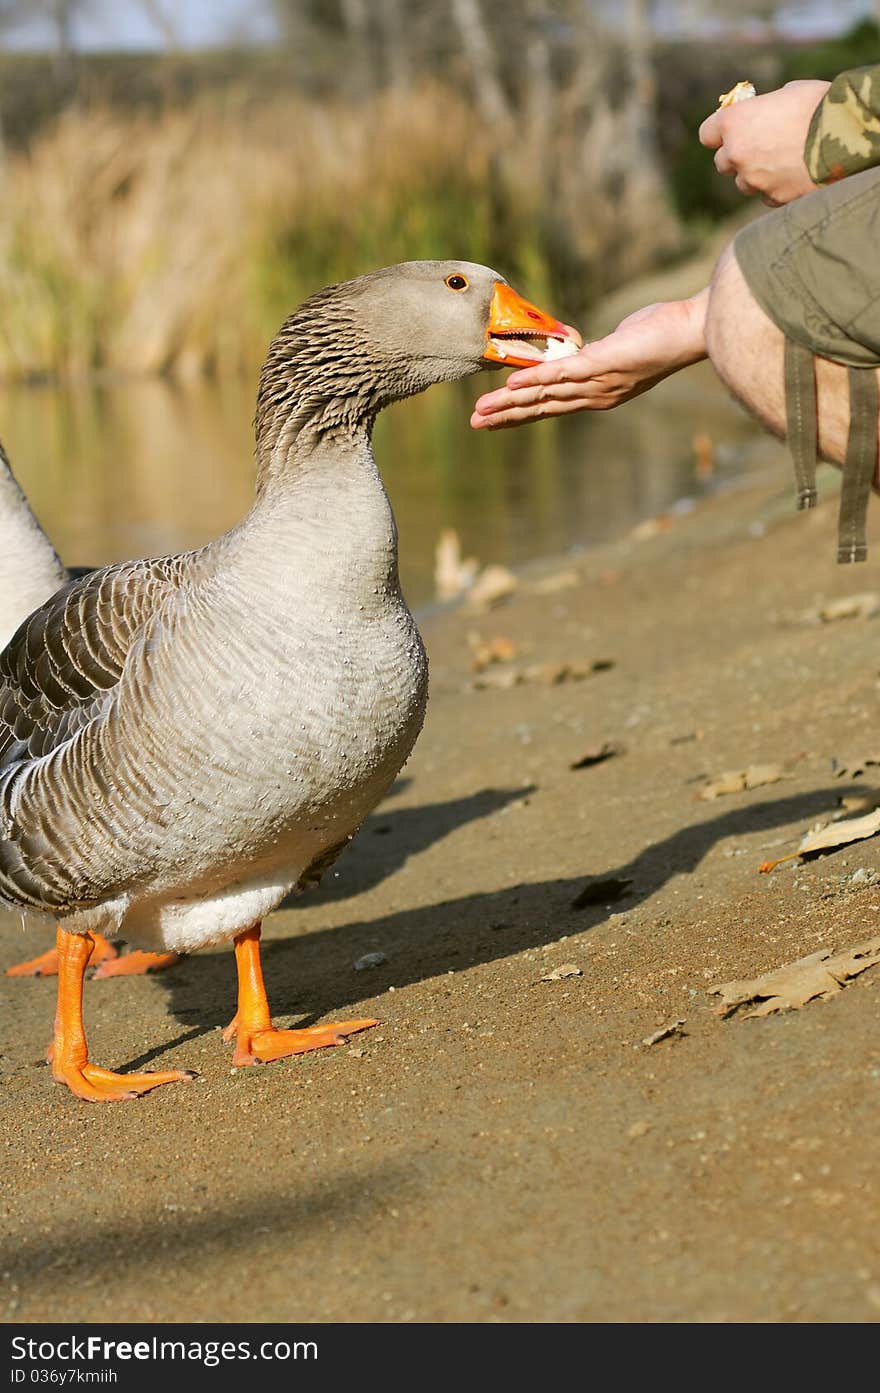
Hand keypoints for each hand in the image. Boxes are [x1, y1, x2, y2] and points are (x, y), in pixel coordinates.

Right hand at [470, 293, 707, 429]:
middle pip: (542, 409)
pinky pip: (560, 374)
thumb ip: (597, 352)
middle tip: (476, 426)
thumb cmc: (661, 332)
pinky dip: (534, 382)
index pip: (552, 407)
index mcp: (598, 393)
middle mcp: (596, 395)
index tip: (496, 420)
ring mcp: (597, 381)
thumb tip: (581, 348)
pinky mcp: (600, 362)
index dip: (521, 414)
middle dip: (506, 418)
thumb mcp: (619, 345)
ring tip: (481, 413)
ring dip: (510, 405)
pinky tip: (511, 388)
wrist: (691, 331)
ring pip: (544, 396)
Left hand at [698, 80, 828, 204]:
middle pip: (723, 163)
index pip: (707, 134)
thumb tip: (769, 114)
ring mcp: (754, 180)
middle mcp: (737, 154)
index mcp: (734, 122)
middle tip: (757, 149)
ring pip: (744, 183)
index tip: (729, 132)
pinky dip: (776, 189)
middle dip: (737, 157)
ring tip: (782, 162)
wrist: (846, 134)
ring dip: (756, 176)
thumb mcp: (789, 93)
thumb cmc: (819, 104)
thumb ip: (767, 108)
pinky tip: (794, 176)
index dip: (719, 133)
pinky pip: (767, 196)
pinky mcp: (774, 198)